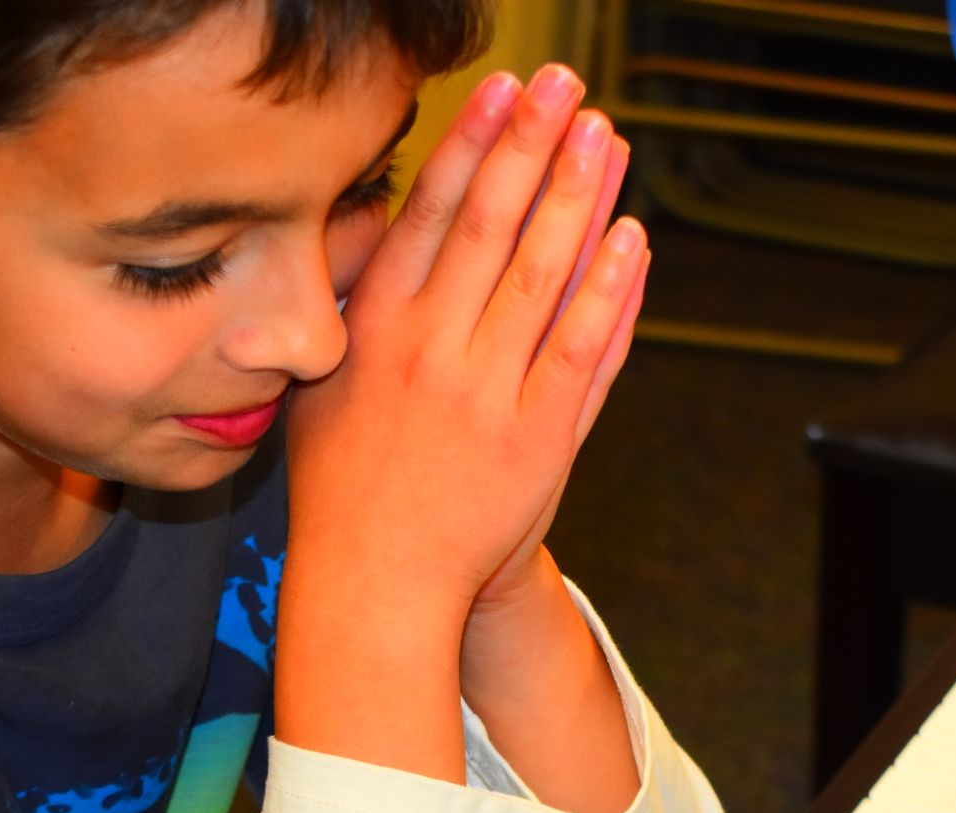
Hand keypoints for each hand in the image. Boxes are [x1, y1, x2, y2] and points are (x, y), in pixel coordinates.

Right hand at [275, 66, 648, 778]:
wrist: (375, 585)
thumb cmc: (342, 484)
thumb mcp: (321, 383)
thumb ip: (355, 307)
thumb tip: (376, 229)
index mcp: (375, 330)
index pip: (431, 216)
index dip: (474, 146)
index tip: (503, 90)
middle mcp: (433, 352)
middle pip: (494, 227)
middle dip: (533, 146)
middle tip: (566, 85)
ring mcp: (490, 395)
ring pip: (545, 278)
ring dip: (580, 200)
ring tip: (606, 136)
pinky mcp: (539, 439)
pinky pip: (583, 353)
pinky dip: (612, 296)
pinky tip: (633, 241)